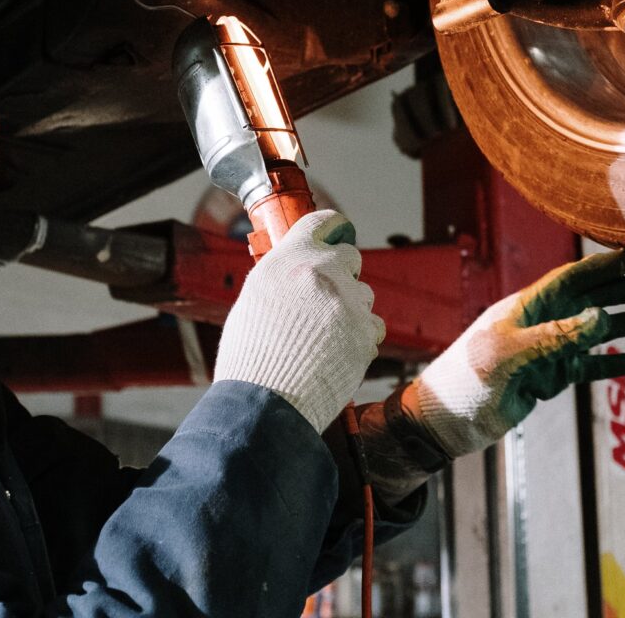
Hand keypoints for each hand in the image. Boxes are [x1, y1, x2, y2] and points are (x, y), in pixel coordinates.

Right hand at [213, 209, 384, 433]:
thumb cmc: (251, 356)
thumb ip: (282, 275)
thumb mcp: (255, 298)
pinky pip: (373, 325)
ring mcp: (346, 301)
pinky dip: (360, 337)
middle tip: (324, 300)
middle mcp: (320, 272)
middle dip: (342, 274)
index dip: (334, 226)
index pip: (322, 222)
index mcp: (288, 258)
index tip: (339, 231)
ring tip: (324, 337)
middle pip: (350, 257)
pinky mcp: (364, 332)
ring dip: (351, 308)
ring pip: (364, 293)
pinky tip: (337, 353)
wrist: (265, 402)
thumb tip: (297, 267)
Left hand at [401, 249, 624, 457]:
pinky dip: (615, 363)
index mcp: (522, 308)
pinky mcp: (547, 379)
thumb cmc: (466, 380)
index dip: (598, 266)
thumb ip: (554, 336)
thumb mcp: (508, 354)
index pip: (567, 279)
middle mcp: (536, 324)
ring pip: (592, 332)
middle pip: (586, 300)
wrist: (445, 420)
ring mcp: (543, 352)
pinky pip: (588, 366)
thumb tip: (600, 315)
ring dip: (624, 324)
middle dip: (620, 290)